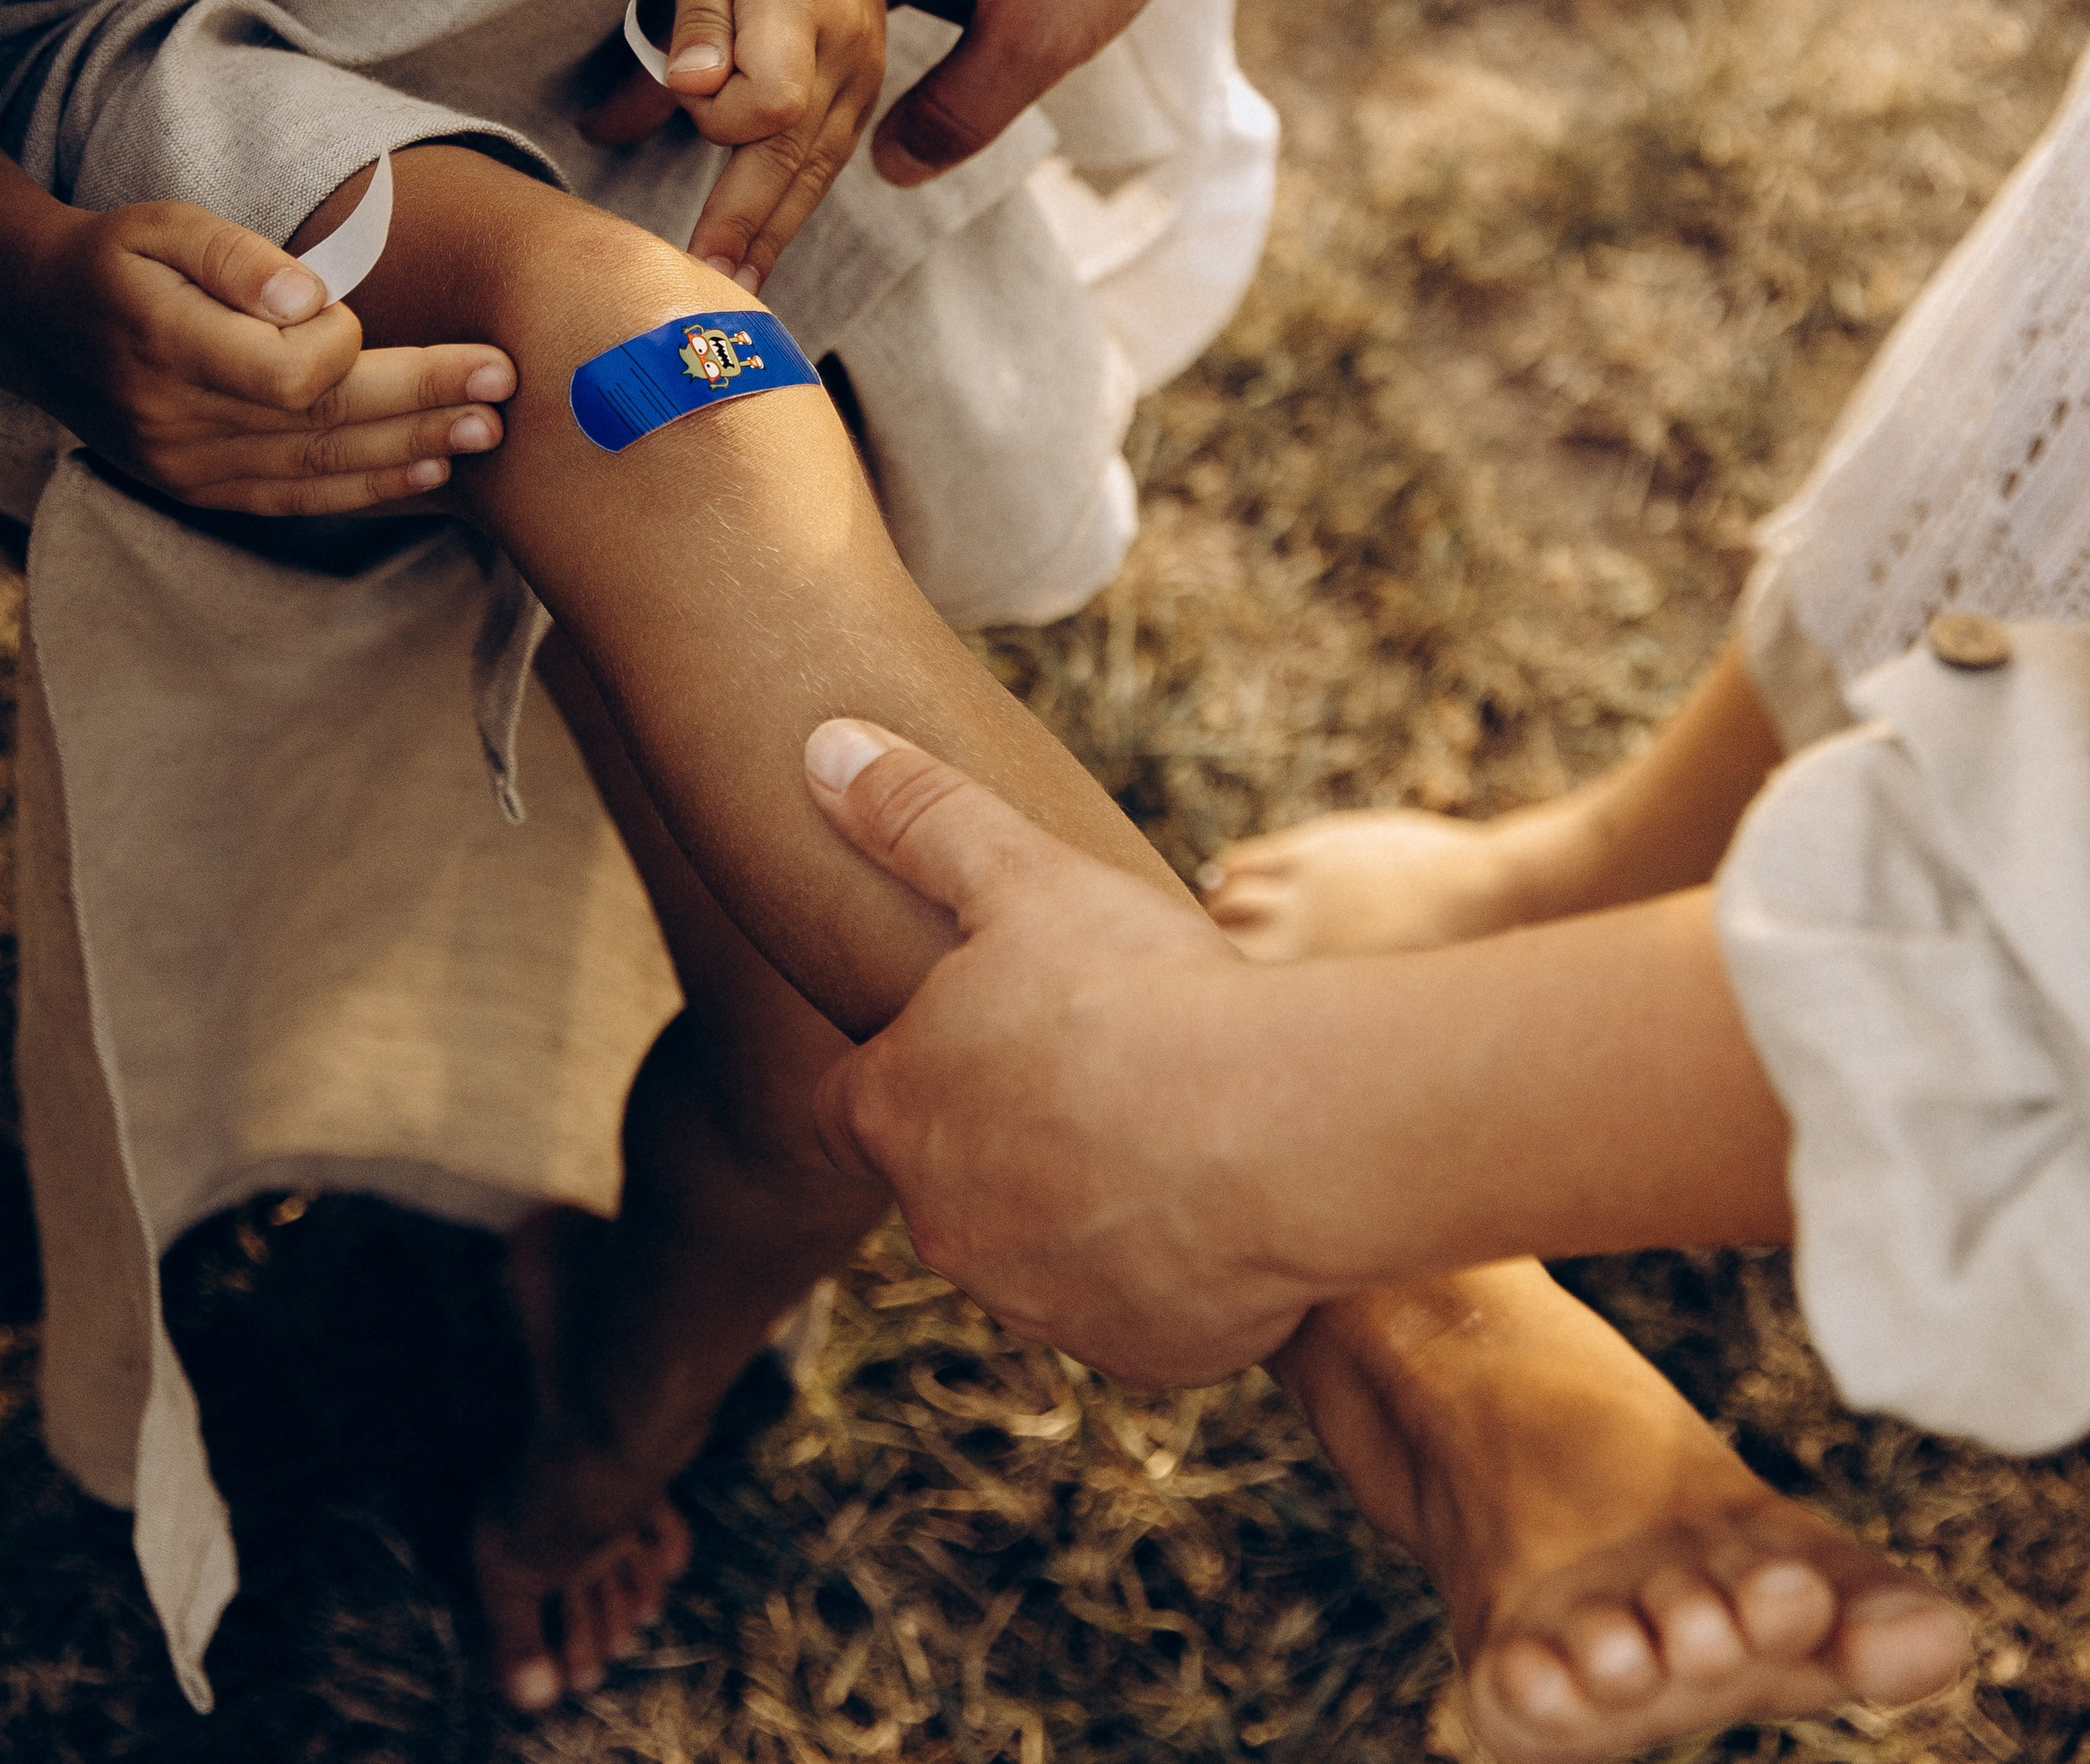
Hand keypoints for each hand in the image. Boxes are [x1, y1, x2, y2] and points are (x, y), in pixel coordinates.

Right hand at [12, 189, 516, 516]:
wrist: (38, 321)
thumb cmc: (119, 259)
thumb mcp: (164, 225)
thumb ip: (238, 259)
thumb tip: (315, 297)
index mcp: (169, 346)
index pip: (291, 374)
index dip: (346, 347)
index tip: (368, 315)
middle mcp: (176, 422)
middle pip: (323, 423)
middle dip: (422, 401)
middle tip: (504, 382)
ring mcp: (185, 467)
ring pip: (317, 469)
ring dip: (410, 450)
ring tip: (487, 430)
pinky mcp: (196, 489)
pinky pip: (292, 499)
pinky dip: (363, 488)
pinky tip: (424, 472)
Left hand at [586, 0, 894, 288]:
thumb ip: (695, 19)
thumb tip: (688, 89)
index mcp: (799, 12)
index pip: (770, 104)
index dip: (722, 118)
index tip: (685, 96)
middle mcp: (844, 55)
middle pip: (795, 160)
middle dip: (746, 229)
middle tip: (704, 290)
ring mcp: (862, 77)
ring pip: (816, 173)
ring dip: (772, 235)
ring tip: (734, 293)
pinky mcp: (862, 91)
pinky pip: (827, 162)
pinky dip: (793, 208)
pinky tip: (762, 248)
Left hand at [801, 719, 1318, 1382]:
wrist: (1278, 1129)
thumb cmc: (1135, 991)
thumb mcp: (1019, 872)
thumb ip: (915, 817)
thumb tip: (821, 749)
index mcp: (898, 1115)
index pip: (848, 1103)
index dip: (900, 1061)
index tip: (961, 1030)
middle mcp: (945, 1227)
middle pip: (947, 1175)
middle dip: (1000, 1128)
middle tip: (1086, 1060)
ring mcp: (1038, 1301)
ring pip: (1037, 1244)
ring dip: (1076, 1197)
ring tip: (1160, 1119)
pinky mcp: (1136, 1351)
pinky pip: (1132, 1303)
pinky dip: (1160, 1261)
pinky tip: (1212, 1192)